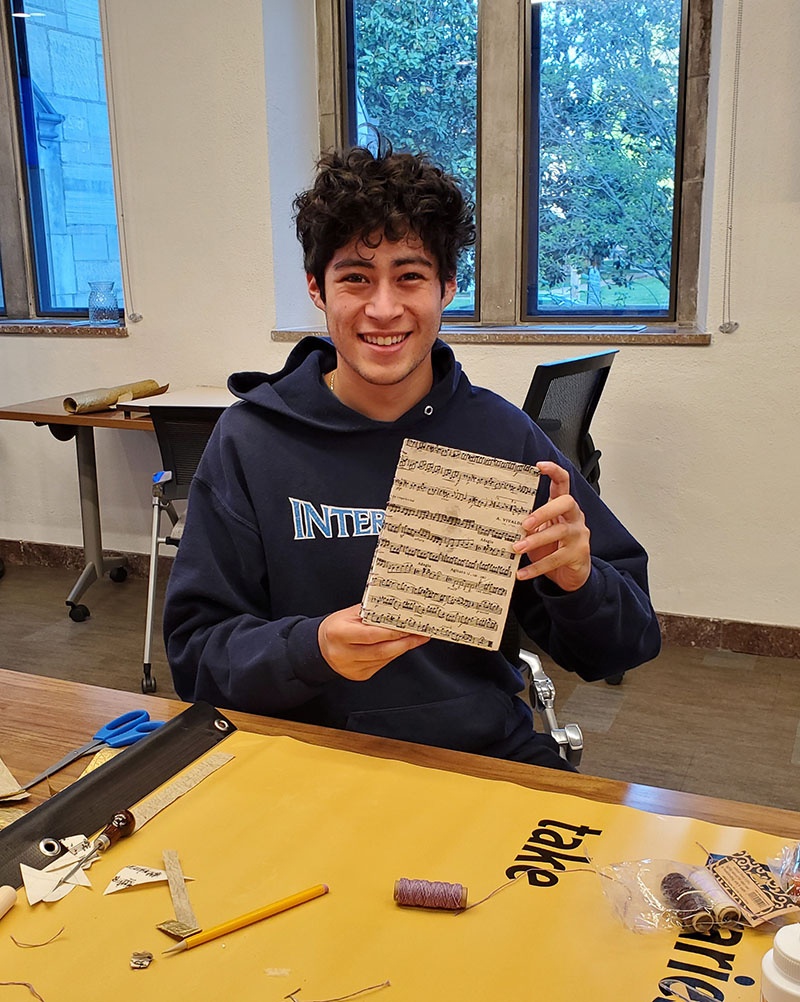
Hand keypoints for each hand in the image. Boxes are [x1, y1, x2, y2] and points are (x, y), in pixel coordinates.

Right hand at [318, 604, 429, 680]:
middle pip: (381, 650)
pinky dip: (393, 654)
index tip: (409, 626)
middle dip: (404, 642)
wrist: (320, 648)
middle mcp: (344, 653)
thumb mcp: (348, 614)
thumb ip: (370, 611)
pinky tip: (401, 646)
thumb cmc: (336, 628)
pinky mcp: (359, 675)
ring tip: (417, 638)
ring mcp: (352, 667)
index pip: (370, 635)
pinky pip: (381, 664)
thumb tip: (395, 607)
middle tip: (420, 634)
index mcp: (339, 634)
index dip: (392, 631)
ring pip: (384, 659)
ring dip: (402, 648)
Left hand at [513, 460, 590, 591]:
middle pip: (565, 502)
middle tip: (524, 523)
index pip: (563, 482)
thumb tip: (501, 519)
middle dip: (544, 511)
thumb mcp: (539, 531)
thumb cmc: (553, 547)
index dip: (553, 471)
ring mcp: (578, 535)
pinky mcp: (578, 554)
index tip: (539, 466)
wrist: (572, 573)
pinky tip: (522, 573)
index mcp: (564, 507)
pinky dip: (536, 568)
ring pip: (559, 532)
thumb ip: (528, 523)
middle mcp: (574, 517)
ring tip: (517, 548)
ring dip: (535, 541)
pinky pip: (556, 559)